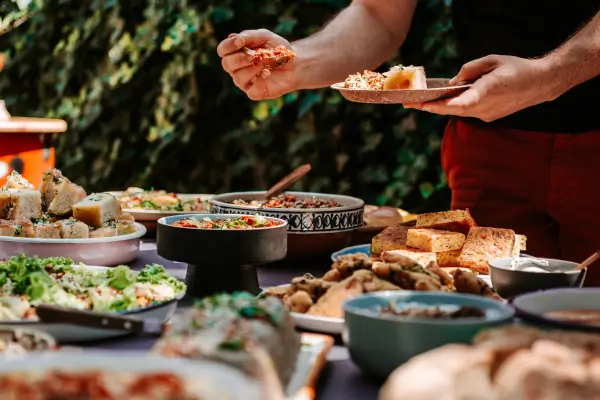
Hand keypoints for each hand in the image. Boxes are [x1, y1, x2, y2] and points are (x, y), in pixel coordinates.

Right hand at [217, 29, 297, 100]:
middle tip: (255, 55)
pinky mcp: (256, 93)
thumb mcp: (265, 37)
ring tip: (264, 63)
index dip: (228, 46)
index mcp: (236, 53)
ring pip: (238, 78)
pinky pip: (252, 91)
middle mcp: (237, 69)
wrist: (295, 64)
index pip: (222, 50)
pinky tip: (267, 74)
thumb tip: (235, 39)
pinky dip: (260, 81)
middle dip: (240, 59)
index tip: (240, 42)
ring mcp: (245, 82)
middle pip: (226, 64)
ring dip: (252, 69)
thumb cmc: (277, 50)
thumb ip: (249, 36)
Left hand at [404, 55, 558, 121]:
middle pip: (452, 110)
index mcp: (486, 93)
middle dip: (430, 107)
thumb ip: (470, 69)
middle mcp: (484, 108)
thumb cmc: (516, 68)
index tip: (423, 106)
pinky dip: (456, 105)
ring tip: (420, 101)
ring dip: (441, 106)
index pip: (460, 104)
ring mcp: (486, 115)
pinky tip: (445, 99)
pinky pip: (467, 111)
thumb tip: (453, 79)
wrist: (540, 84)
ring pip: (458, 111)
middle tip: (409, 104)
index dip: (440, 106)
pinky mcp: (488, 117)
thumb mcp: (492, 60)